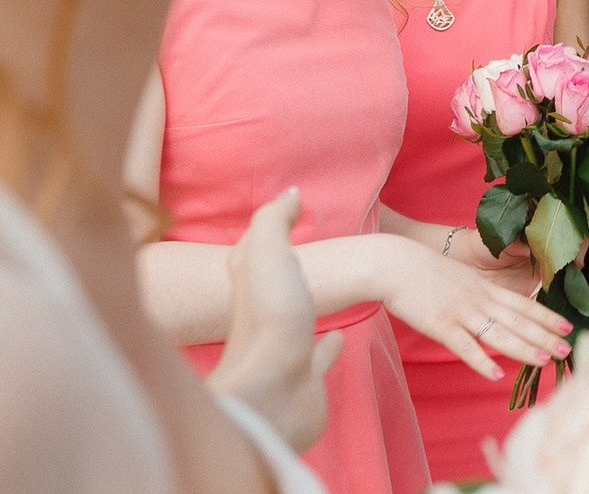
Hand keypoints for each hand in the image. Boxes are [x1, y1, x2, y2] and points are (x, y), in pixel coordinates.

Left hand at [207, 188, 345, 453]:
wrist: (272, 394)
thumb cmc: (268, 318)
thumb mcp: (267, 252)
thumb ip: (274, 220)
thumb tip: (290, 193)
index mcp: (249, 284)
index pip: (251, 250)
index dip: (266, 229)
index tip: (289, 209)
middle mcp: (262, 317)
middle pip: (270, 288)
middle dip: (285, 272)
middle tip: (306, 255)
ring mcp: (284, 349)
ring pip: (297, 322)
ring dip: (310, 310)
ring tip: (329, 297)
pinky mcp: (305, 378)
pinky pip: (319, 358)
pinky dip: (329, 348)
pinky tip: (339, 341)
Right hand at [375, 235, 573, 380]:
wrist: (395, 263)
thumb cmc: (424, 271)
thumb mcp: (460, 277)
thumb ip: (478, 294)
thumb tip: (492, 309)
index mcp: (485, 288)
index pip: (523, 304)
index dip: (547, 316)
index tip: (567, 327)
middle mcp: (479, 299)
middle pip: (519, 320)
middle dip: (545, 337)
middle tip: (567, 350)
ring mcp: (462, 312)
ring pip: (499, 334)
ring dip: (524, 349)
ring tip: (545, 361)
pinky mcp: (442, 325)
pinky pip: (466, 347)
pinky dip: (482, 362)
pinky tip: (497, 375)